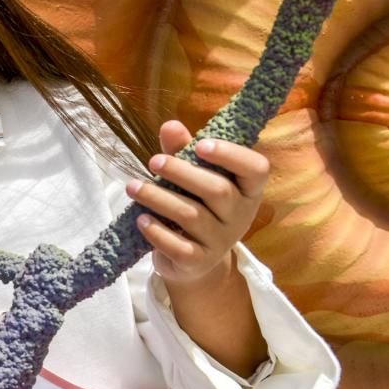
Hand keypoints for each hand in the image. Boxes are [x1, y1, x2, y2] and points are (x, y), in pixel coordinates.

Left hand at [124, 120, 269, 286]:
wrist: (192, 258)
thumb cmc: (194, 203)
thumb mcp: (190, 174)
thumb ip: (182, 150)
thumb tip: (170, 126)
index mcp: (246, 189)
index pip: (256, 169)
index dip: (231, 155)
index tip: (200, 145)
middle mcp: (240, 216)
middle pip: (218, 191)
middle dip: (182, 173)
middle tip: (153, 161)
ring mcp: (221, 242)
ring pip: (192, 216)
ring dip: (159, 198)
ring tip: (133, 187)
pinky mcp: (199, 262)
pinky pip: (179, 246)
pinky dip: (157, 232)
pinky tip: (140, 219)